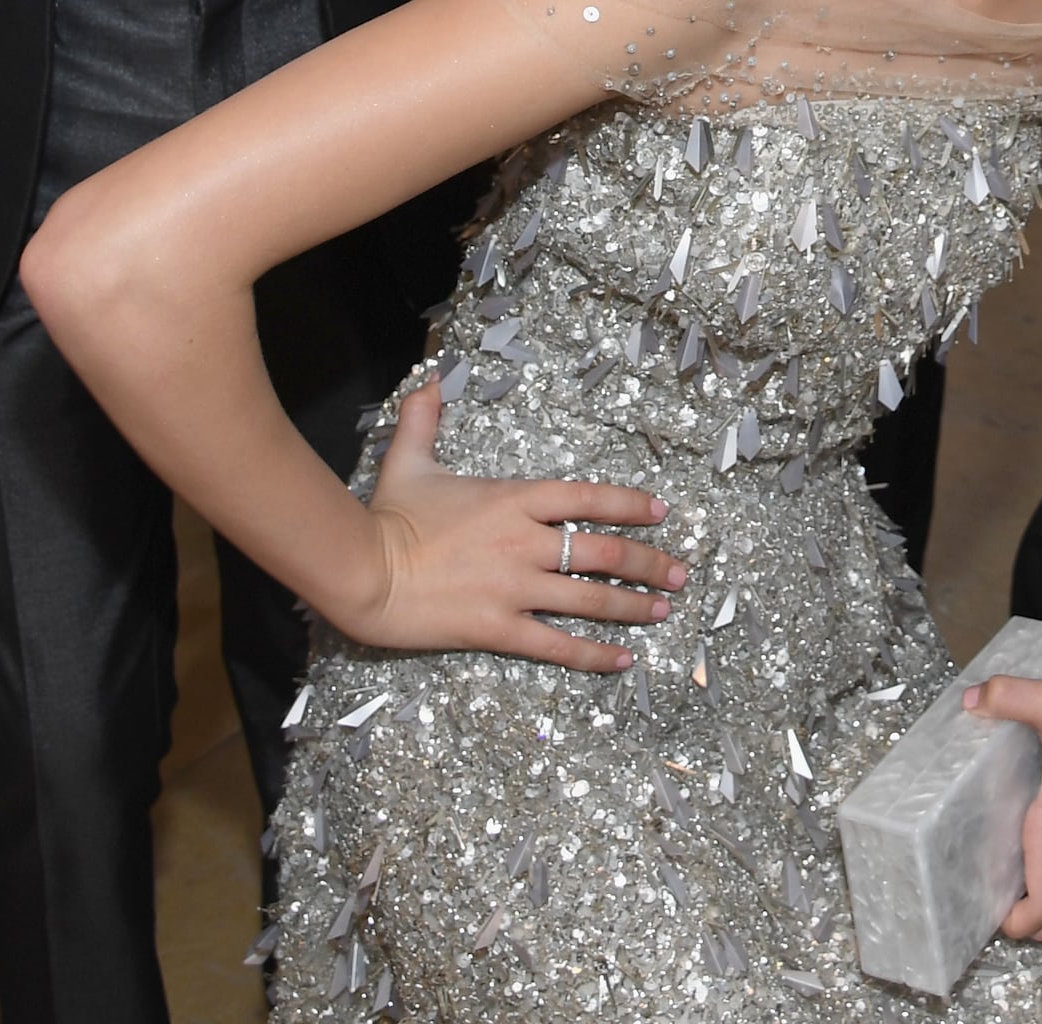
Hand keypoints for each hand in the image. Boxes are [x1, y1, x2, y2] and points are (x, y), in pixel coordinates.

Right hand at [340, 376, 685, 664]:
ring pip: (592, 598)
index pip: (588, 497)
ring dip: (634, 606)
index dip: (630, 504)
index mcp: (514, 499)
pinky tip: (622, 660)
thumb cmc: (388, 517)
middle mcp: (526, 542)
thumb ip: (425, 420)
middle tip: (679, 573)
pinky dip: (595, 654)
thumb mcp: (408, 461)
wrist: (362, 572)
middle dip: (649, 562)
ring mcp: (516, 588)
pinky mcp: (500, 629)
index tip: (660, 513)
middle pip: (604, 551)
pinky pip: (558, 645)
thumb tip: (430, 381)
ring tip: (663, 612)